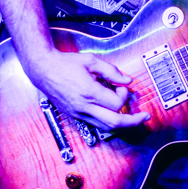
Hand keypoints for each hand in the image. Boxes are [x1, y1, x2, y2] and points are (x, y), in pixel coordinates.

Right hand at [26, 48, 148, 131]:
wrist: (43, 70)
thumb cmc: (66, 64)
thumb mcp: (91, 61)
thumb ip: (112, 71)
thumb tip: (128, 81)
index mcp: (89, 92)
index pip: (116, 103)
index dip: (124, 94)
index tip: (121, 85)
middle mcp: (84, 107)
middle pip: (114, 123)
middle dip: (133, 122)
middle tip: (144, 117)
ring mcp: (79, 113)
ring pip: (105, 128)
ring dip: (122, 125)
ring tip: (134, 119)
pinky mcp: (75, 116)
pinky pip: (96, 125)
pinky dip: (109, 123)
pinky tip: (115, 116)